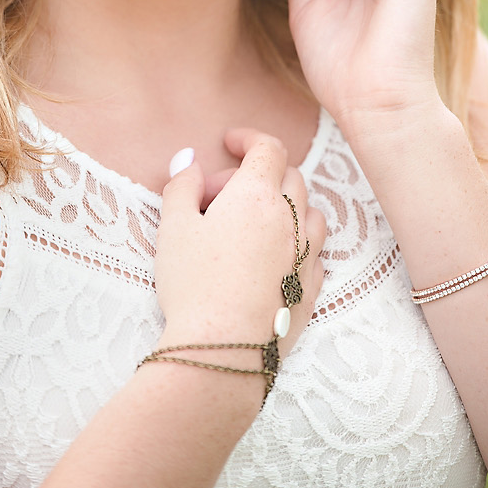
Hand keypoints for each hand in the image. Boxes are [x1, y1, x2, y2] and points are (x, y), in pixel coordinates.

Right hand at [155, 129, 326, 357]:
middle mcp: (292, 218)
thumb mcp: (173, 228)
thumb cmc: (194, 284)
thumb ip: (182, 186)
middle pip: (289, 177)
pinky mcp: (313, 287)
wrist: (223, 348)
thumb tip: (190, 159)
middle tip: (217, 200)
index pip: (268, 148)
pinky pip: (314, 250)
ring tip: (248, 228)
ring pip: (310, 212)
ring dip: (285, 208)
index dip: (250, 139)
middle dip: (257, 176)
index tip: (230, 142)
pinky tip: (269, 259)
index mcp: (258, 195)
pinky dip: (296, 242)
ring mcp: (307, 253)